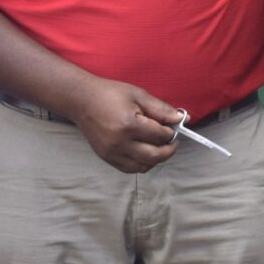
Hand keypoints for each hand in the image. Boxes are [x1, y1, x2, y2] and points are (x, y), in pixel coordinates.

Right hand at [66, 78, 184, 173]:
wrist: (82, 100)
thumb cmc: (109, 94)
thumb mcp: (138, 95)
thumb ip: (161, 108)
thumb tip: (181, 118)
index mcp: (129, 124)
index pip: (160, 136)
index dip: (171, 132)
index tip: (173, 127)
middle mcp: (120, 142)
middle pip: (154, 156)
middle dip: (168, 150)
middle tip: (173, 142)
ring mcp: (112, 152)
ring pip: (142, 166)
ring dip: (156, 159)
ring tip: (159, 147)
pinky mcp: (106, 157)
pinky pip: (129, 168)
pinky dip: (141, 164)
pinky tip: (145, 152)